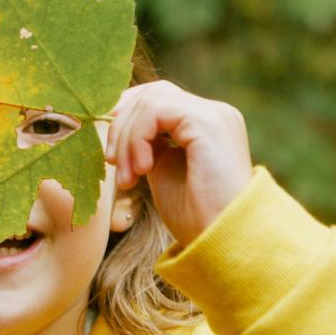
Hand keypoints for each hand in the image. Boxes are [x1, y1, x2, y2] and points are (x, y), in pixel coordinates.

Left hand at [104, 81, 252, 246]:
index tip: (112, 153)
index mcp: (205, 124)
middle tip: (113, 163)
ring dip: (127, 138)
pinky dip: (138, 137)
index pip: (158, 98)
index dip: (126, 117)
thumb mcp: (163, 171)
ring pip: (150, 100)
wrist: (223, 241)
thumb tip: (118, 128)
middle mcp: (214, 113)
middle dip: (121, 125)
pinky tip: (143, 169)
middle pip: (152, 93)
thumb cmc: (196, 217)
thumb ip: (148, 145)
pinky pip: (156, 111)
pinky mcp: (208, 122)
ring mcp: (214, 114)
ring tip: (129, 176)